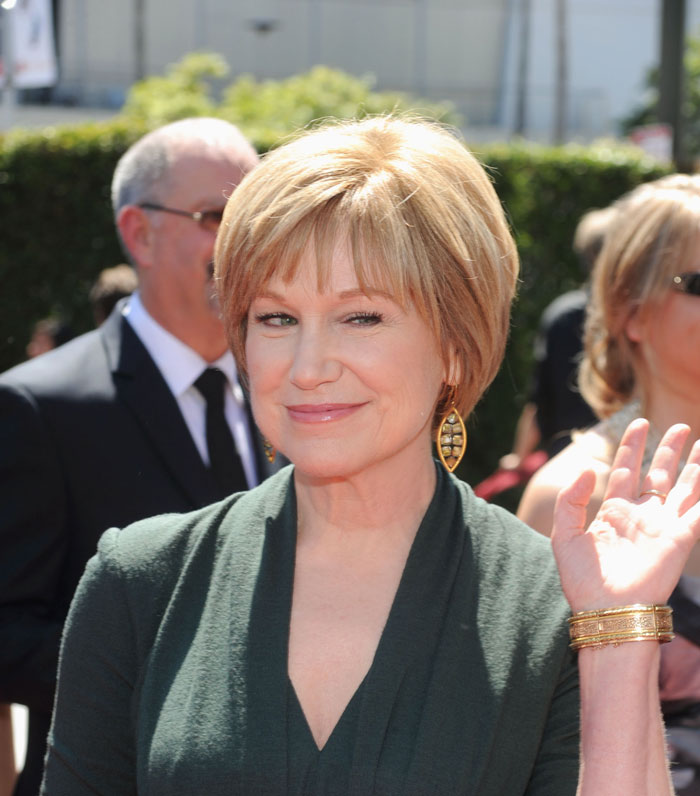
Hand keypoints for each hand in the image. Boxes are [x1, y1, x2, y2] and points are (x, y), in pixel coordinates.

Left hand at [551, 419, 699, 611]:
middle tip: (681, 426)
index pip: (627, 470)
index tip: (640, 423)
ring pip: (685, 489)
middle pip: (660, 474)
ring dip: (696, 467)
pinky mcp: (680, 540)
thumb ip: (571, 499)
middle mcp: (641, 516)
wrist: (605, 610)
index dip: (633, 446)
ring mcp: (662, 527)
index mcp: (613, 512)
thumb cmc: (582, 579)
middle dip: (670, 450)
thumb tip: (588, 467)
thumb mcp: (564, 533)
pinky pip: (699, 513)